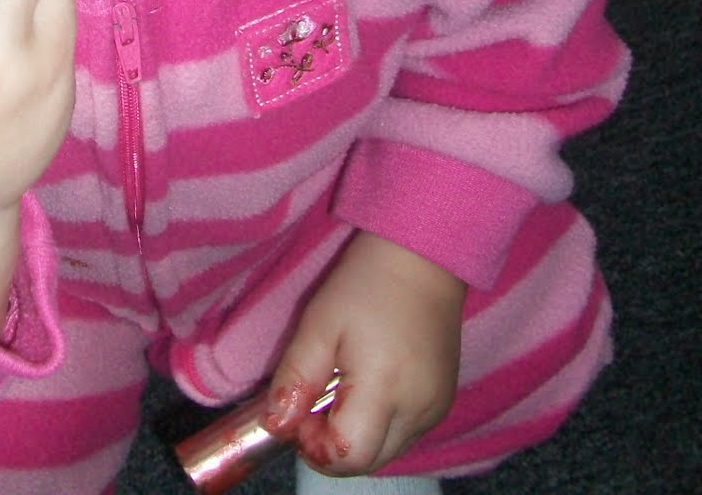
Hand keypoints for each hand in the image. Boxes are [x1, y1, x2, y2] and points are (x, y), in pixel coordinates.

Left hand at [263, 231, 464, 473]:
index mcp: (385, 390)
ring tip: (343, 384)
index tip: (301, 411)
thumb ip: (295, 379)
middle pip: (367, 463)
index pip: (346, 457)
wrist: (421, 256)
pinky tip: (370, 383)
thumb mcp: (318, 324)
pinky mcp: (444, 402)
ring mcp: (436, 409)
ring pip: (386, 452)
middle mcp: (419, 411)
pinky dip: (379, 423)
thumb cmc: (365, 283)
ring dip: (356, 435)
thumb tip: (275, 426)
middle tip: (316, 398)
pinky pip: (404, 434)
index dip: (314, 446)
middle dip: (332, 445)